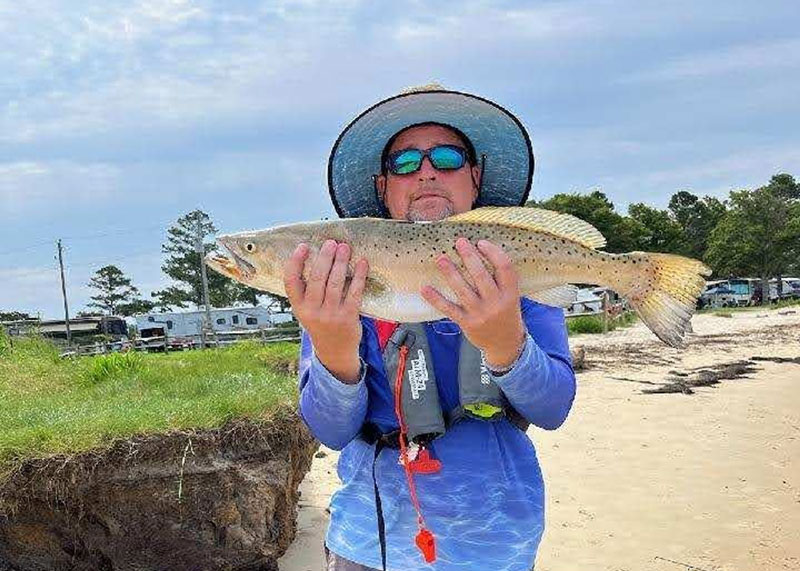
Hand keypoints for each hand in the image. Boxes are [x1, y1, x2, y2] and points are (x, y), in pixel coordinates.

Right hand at [283, 240, 368, 382]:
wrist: (335, 351)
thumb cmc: (321, 323)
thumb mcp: (306, 311)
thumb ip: (307, 291)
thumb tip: (315, 257)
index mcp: (299, 308)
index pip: (291, 282)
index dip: (295, 262)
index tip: (303, 246)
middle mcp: (312, 312)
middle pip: (316, 278)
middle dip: (324, 257)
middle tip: (331, 243)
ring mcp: (331, 315)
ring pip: (335, 283)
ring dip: (340, 262)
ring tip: (344, 248)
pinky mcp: (348, 317)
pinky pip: (354, 292)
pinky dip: (359, 275)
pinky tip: (362, 263)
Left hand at [421, 238, 525, 368]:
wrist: (505, 345)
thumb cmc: (507, 315)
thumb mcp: (512, 298)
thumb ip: (501, 281)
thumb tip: (480, 253)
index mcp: (510, 294)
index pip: (505, 268)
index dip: (493, 253)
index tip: (481, 242)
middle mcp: (496, 304)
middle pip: (481, 276)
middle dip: (469, 256)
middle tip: (459, 242)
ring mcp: (480, 314)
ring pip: (463, 290)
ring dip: (450, 273)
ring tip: (441, 258)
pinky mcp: (466, 323)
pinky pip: (448, 309)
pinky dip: (436, 298)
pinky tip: (425, 288)